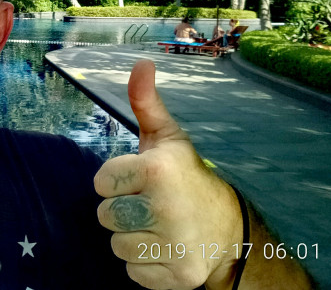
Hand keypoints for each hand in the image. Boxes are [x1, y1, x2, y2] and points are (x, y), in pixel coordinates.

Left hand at [94, 60, 241, 289]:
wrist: (231, 226)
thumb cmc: (187, 175)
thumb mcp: (168, 136)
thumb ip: (145, 102)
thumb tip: (140, 62)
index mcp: (158, 170)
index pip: (100, 182)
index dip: (115, 180)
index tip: (138, 178)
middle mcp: (167, 208)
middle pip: (105, 216)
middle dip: (121, 209)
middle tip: (148, 203)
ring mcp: (175, 246)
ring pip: (116, 245)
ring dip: (131, 237)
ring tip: (156, 224)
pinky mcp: (179, 276)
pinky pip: (133, 271)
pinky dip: (143, 263)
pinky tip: (163, 246)